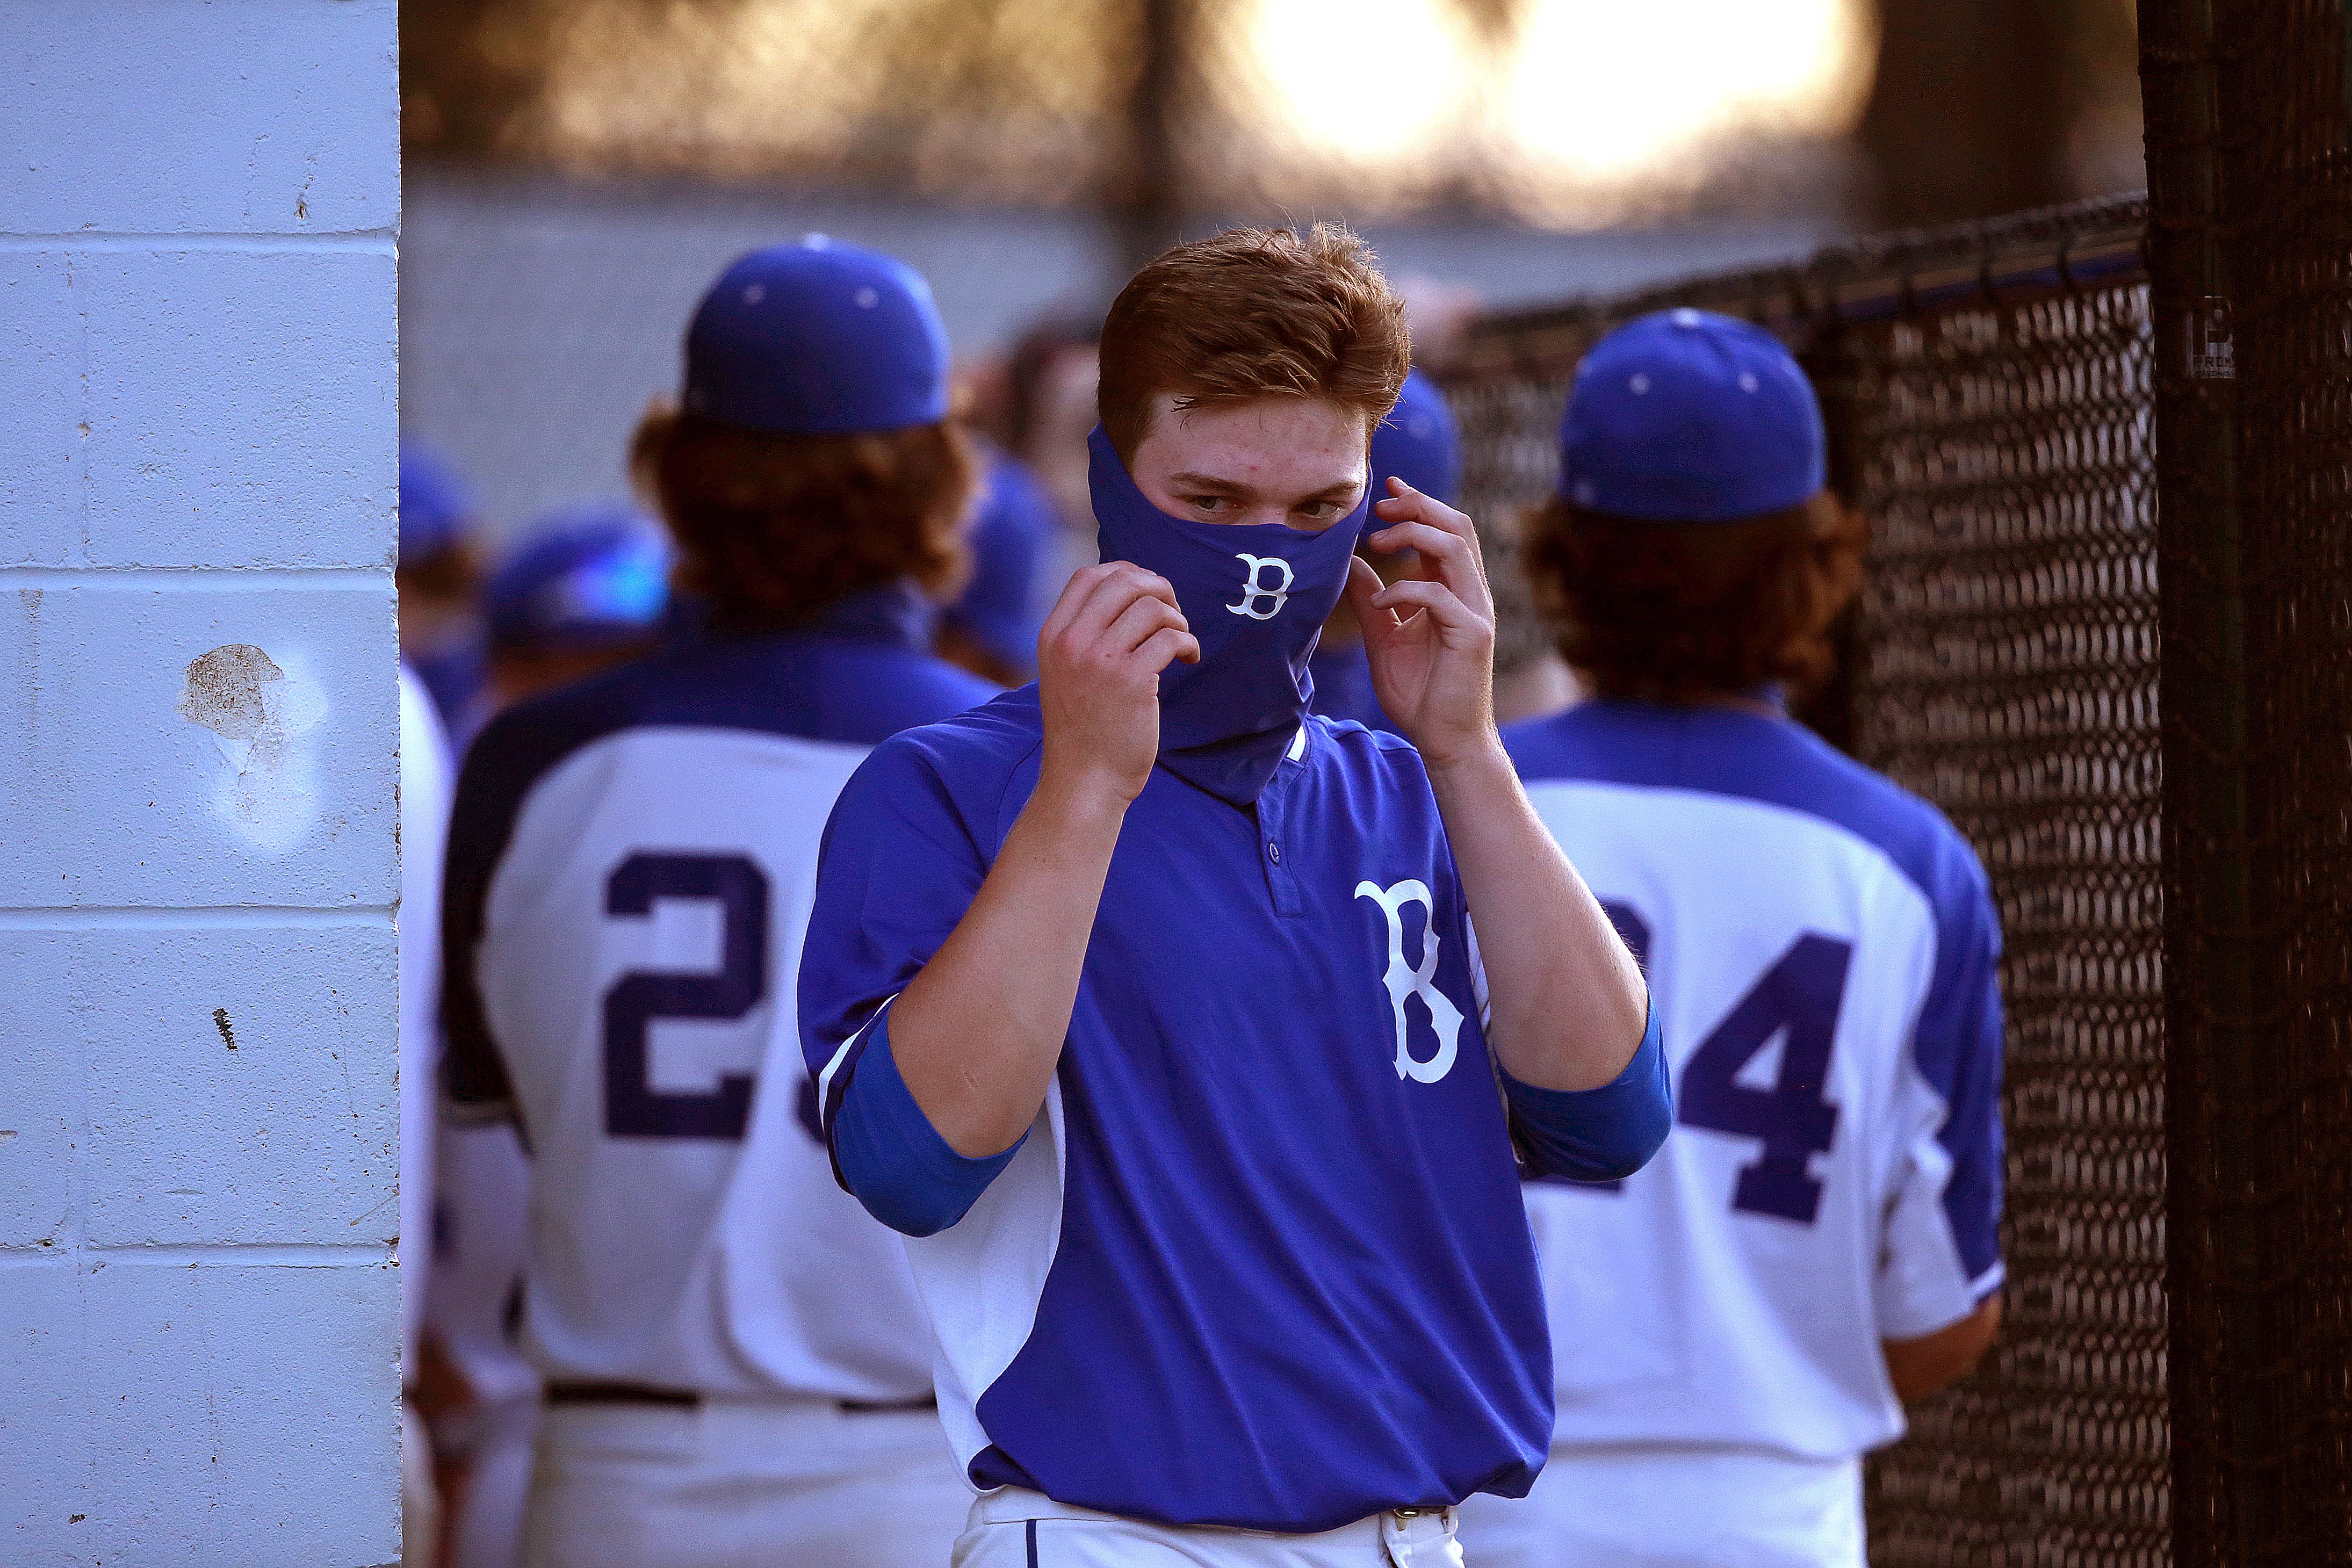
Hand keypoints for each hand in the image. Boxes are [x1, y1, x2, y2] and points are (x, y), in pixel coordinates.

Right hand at [1035, 563, 1198, 805]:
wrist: (1084, 781)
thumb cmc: (1084, 730)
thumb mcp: (1067, 673)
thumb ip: (1085, 636)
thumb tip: (1132, 592)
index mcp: (1053, 635)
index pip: (1089, 576)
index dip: (1127, 573)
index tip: (1148, 594)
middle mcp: (1072, 642)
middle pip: (1124, 581)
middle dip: (1159, 589)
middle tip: (1173, 615)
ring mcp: (1100, 660)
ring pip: (1151, 607)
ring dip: (1177, 619)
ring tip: (1180, 643)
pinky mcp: (1132, 680)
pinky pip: (1171, 638)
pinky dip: (1188, 643)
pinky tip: (1188, 659)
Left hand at [1348, 479, 1499, 769]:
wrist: (1443, 739)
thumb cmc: (1419, 693)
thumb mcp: (1383, 637)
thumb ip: (1370, 600)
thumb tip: (1350, 564)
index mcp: (1451, 589)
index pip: (1442, 530)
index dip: (1417, 502)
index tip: (1387, 486)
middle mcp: (1469, 593)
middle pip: (1456, 525)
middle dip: (1418, 505)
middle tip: (1381, 504)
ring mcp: (1475, 611)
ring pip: (1454, 548)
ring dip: (1413, 534)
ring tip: (1377, 542)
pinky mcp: (1472, 634)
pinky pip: (1440, 595)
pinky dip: (1405, 590)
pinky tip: (1379, 603)